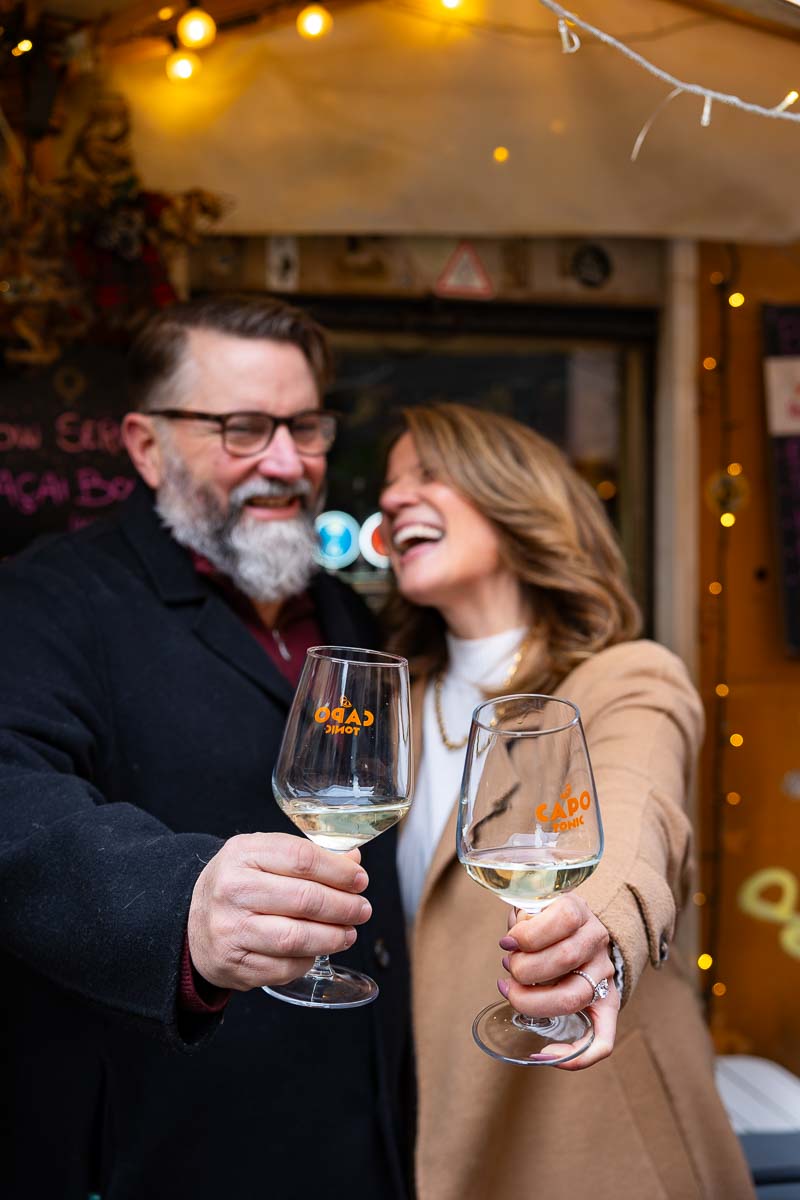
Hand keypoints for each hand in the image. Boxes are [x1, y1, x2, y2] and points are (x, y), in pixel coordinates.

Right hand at [187, 833, 371, 990]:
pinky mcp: (234, 964)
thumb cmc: (238, 883)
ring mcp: (230, 930)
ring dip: (332, 937)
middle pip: (304, 899)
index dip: (339, 871)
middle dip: (343, 907)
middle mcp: (232, 890)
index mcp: (243, 853)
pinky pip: (284, 968)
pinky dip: (309, 960)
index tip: (360, 880)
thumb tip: (353, 860)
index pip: (302, 858)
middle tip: (362, 910)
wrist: (190, 920)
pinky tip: (318, 950)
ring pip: (295, 938)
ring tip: (348, 933)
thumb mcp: (263, 855)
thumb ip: (307, 856)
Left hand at [498, 894, 619, 1069]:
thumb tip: (510, 945)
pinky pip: (603, 1040)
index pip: (563, 918)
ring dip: (533, 1003)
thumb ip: (522, 920)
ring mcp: (605, 974)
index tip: (507, 943)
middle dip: (524, 969)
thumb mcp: (532, 907)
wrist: (576, 931)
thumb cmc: (543, 922)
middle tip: (508, 969)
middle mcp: (597, 941)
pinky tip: (545, 1053)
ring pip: (573, 998)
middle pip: (564, 958)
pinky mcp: (608, 1004)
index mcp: (579, 911)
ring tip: (512, 993)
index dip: (528, 934)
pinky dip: (576, 1055)